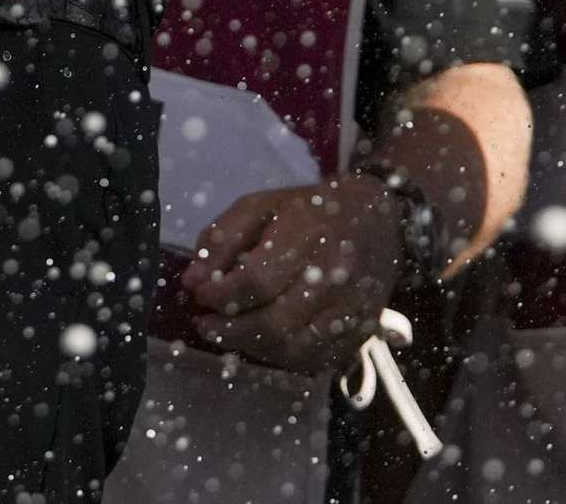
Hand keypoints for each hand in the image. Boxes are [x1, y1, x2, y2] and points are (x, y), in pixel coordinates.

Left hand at [180, 178, 404, 374]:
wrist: (375, 217)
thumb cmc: (307, 209)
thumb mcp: (257, 207)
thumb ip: (221, 240)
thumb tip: (192, 280)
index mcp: (308, 239)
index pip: (256, 282)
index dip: (220, 295)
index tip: (199, 295)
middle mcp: (336, 279)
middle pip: (276, 324)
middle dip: (230, 330)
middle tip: (204, 324)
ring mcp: (354, 310)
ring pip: (297, 350)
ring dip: (254, 348)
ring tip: (229, 334)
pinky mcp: (364, 331)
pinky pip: (319, 360)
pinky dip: (285, 358)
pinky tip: (263, 343)